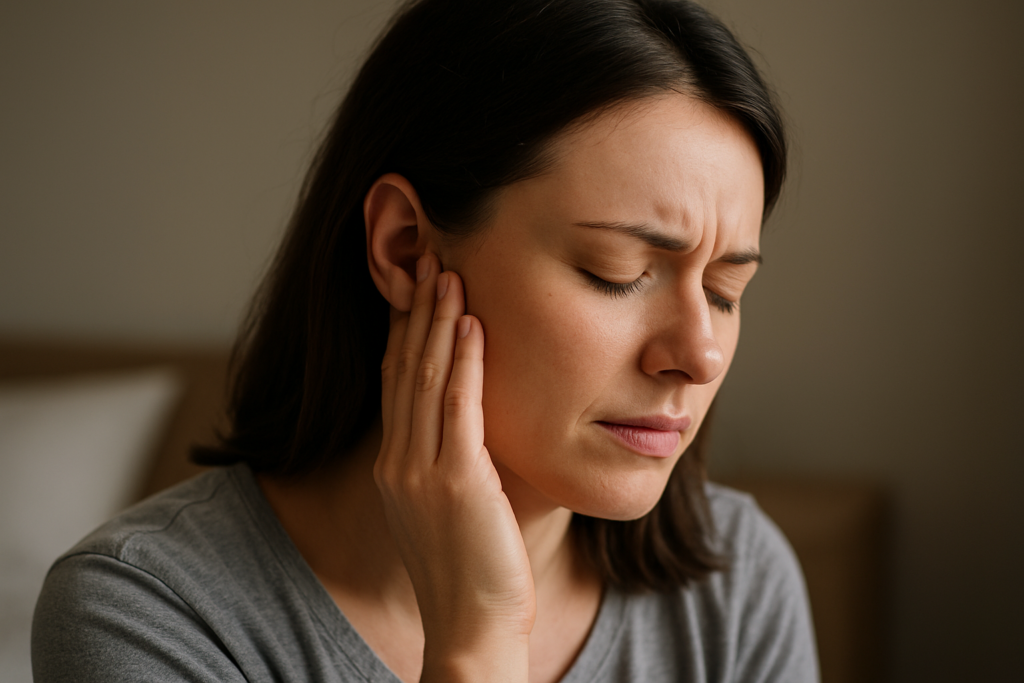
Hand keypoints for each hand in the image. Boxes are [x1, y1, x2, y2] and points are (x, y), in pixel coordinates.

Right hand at [375, 253, 533, 681]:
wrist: (471, 628)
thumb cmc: (472, 573)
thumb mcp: (446, 511)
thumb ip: (449, 465)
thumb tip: (469, 432)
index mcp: (395, 468)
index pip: (397, 384)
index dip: (405, 332)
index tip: (416, 291)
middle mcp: (399, 462)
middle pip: (404, 370)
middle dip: (415, 312)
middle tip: (428, 261)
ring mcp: (421, 471)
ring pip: (425, 378)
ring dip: (437, 321)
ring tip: (447, 273)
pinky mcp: (455, 480)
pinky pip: (456, 406)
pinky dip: (461, 359)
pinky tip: (470, 322)